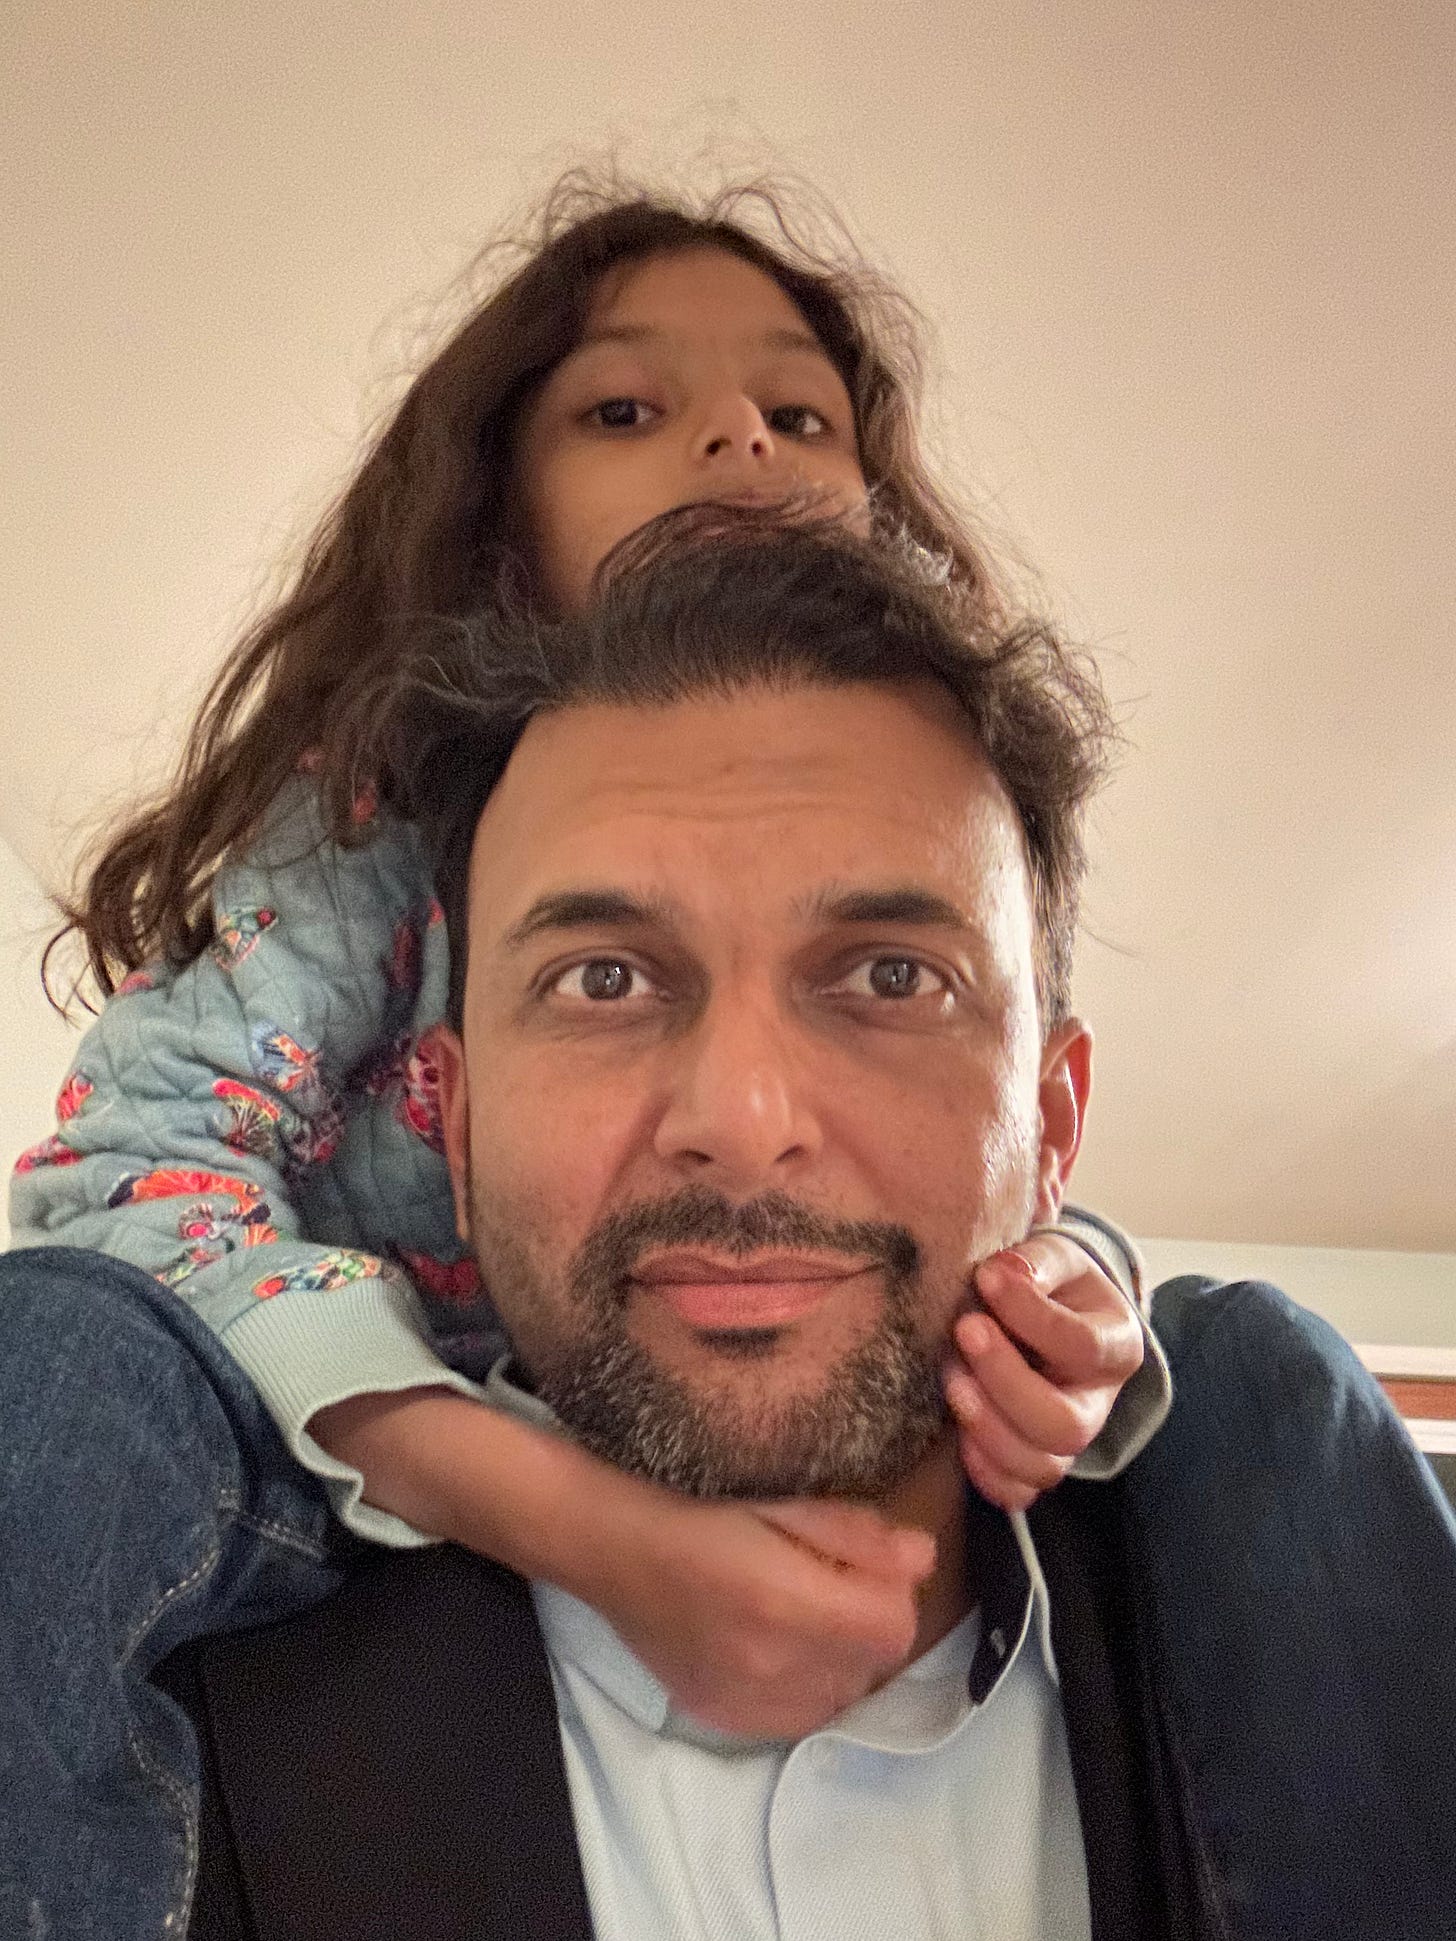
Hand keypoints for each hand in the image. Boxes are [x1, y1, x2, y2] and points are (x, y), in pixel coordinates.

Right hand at [598, 1493, 934, 1737]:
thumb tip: (923, 1558)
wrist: (612, 1549)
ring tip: (804, 1617)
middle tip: (832, 1585)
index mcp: (786, 1601)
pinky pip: (800, 1718)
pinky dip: (806, 1687)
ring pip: (841, 1696)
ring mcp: (745, 1703)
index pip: (892, 1629)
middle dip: (868, 1624)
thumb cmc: (698, 1509)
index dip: (893, 1595)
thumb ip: (857, 1534)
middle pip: (872, 1665)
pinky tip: (779, 1649)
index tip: (871, 1569)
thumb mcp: (783, 1502)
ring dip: (841, 1660)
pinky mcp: (724, 1720)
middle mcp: (771, 1665)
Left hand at [944, 1233, 1143, 1512]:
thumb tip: (1005, 1272)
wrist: (1051, 1311)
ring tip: (951, 1378)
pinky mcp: (1033, 1461)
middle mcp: (1098, 1403)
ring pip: (1041, 1467)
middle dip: (1006, 1382)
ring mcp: (1067, 1440)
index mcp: (1116, 1346)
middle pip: (1066, 1426)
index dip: (1032, 1315)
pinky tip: (955, 1432)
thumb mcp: (1056, 1257)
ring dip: (987, 1428)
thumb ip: (1036, 1262)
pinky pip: (1015, 1493)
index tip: (987, 1277)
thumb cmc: (1052, 1282)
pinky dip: (984, 1472)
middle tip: (964, 1330)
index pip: (1083, 1346)